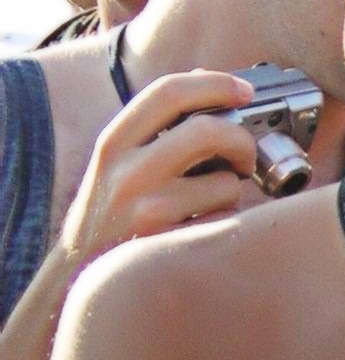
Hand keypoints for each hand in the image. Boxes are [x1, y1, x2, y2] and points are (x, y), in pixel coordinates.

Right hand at [58, 69, 260, 267]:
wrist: (85, 275)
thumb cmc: (110, 214)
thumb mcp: (117, 162)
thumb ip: (155, 127)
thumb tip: (207, 85)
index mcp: (115, 142)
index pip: (168, 91)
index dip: (215, 84)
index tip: (244, 90)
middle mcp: (127, 171)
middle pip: (207, 131)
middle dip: (241, 139)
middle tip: (245, 154)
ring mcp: (149, 210)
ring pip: (225, 184)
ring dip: (234, 191)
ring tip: (213, 201)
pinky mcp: (173, 246)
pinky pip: (226, 224)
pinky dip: (228, 223)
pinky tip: (206, 228)